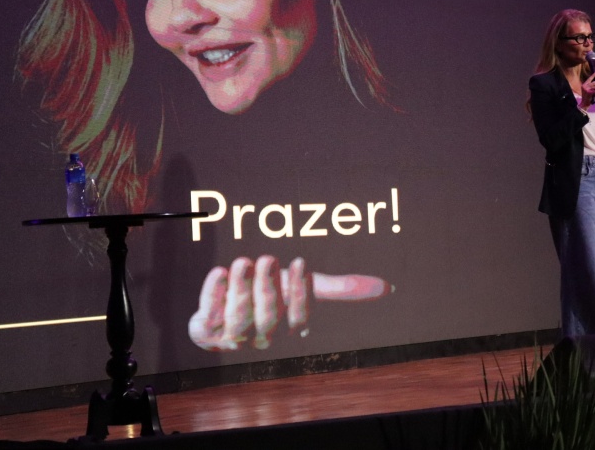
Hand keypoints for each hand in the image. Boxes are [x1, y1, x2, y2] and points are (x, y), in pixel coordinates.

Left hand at [188, 256, 392, 350]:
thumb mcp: (305, 286)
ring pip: (239, 319)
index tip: (300, 262)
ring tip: (243, 262)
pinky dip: (213, 293)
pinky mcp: (206, 330)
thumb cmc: (271, 295)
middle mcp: (261, 336)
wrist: (224, 310)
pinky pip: (208, 316)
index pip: (298, 318)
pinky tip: (219, 273)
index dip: (299, 293)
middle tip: (267, 258)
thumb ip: (341, 288)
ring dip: (241, 288)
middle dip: (268, 287)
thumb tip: (388, 288)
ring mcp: (232, 336)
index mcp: (287, 327)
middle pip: (269, 318)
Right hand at [580, 71, 594, 108]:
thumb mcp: (587, 90)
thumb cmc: (587, 97)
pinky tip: (594, 96)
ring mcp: (586, 89)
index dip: (593, 75)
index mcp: (584, 84)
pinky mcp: (589, 92)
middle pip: (594, 82)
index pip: (589, 78)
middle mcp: (584, 86)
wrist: (584, 103)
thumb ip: (590, 86)